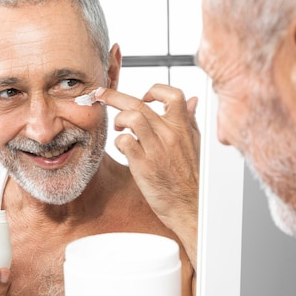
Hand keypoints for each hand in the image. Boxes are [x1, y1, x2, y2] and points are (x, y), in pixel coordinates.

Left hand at [95, 85, 199, 269]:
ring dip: (118, 120)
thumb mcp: (195, 143)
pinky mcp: (144, 165)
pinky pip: (124, 142)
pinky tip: (122, 148)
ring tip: (117, 128)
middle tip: (100, 94)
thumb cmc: (190, 176)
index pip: (173, 94)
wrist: (189, 205)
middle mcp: (170, 134)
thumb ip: (190, 120)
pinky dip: (118, 142)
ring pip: (131, 118)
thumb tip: (192, 100)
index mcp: (183, 127)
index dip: (154, 90)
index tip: (143, 96)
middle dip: (113, 95)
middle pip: (139, 103)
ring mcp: (156, 149)